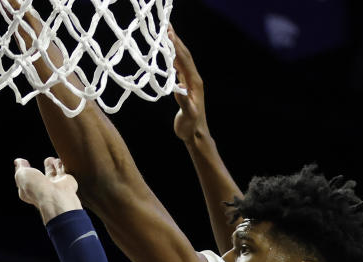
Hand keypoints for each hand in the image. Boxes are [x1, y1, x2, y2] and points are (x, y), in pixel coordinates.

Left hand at [14, 156, 80, 222]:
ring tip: (52, 160)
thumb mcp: (21, 176)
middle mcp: (43, 189)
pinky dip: (62, 166)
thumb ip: (20, 168)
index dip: (24, 170)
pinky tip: (61, 161)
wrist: (56, 197)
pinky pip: (64, 171)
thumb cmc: (36, 189)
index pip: (26, 179)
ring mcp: (55, 186)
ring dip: (54, 166)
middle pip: (44, 177)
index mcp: (29, 190)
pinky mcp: (67, 182)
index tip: (23, 162)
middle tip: (47, 160)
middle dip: (45, 168)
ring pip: (54, 174)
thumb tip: (18, 162)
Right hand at [170, 28, 208, 142]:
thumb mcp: (187, 115)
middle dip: (176, 40)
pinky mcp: (186, 87)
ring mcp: (191, 82)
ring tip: (167, 34)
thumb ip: (183, 102)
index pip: (184, 59)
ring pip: (182, 59)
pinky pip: (180, 67)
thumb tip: (177, 89)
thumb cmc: (190, 127)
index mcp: (194, 82)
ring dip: (175, 46)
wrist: (195, 135)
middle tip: (167, 25)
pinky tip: (168, 53)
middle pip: (184, 55)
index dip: (176, 46)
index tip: (168, 33)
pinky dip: (174, 57)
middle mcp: (194, 79)